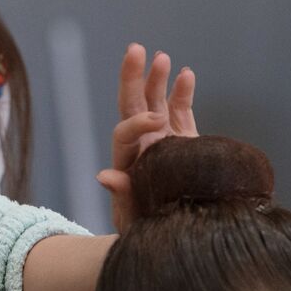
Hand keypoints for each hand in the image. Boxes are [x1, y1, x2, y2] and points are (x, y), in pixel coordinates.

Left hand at [98, 43, 196, 232]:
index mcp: (128, 162)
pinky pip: (180, 112)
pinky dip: (182, 93)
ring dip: (156, 79)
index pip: (124, 132)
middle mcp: (143, 147)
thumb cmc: (148, 234)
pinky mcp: (184, 142)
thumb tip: (104, 175)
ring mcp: (163, 141)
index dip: (137, 123)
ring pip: (156, 103)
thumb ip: (121, 198)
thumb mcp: (133, 221)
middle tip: (135, 49)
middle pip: (132, 105)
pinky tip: (186, 73)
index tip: (157, 120)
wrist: (174, 241)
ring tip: (161, 57)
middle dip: (132, 77)